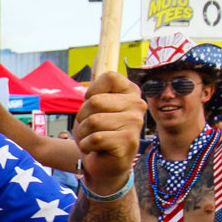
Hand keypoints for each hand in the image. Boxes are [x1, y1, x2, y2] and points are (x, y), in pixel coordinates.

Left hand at [73, 71, 145, 194]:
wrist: (103, 166)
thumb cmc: (98, 133)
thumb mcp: (95, 105)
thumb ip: (99, 83)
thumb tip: (100, 54)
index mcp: (131, 91)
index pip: (107, 77)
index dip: (91, 94)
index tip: (95, 108)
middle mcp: (138, 105)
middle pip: (95, 101)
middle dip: (83, 118)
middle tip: (91, 129)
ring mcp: (135, 124)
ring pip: (92, 121)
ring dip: (83, 133)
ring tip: (93, 140)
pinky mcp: (128, 142)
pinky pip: (94, 138)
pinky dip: (87, 146)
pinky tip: (97, 150)